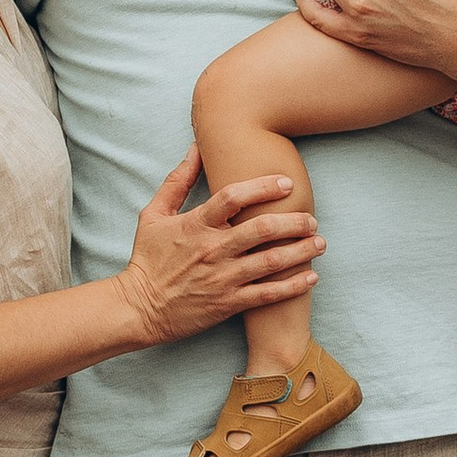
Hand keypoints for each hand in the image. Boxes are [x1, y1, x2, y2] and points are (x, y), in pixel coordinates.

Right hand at [113, 151, 323, 347]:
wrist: (138, 308)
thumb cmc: (147, 259)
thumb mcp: (153, 214)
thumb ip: (177, 181)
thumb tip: (196, 148)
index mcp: (196, 225)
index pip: (233, 197)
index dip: (263, 187)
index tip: (286, 183)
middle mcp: (212, 250)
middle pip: (261, 229)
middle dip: (293, 222)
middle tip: (311, 218)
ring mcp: (222, 278)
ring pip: (270, 262)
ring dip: (300, 251)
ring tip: (319, 243)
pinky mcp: (228, 303)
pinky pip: (267, 295)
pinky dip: (292, 286)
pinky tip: (311, 277)